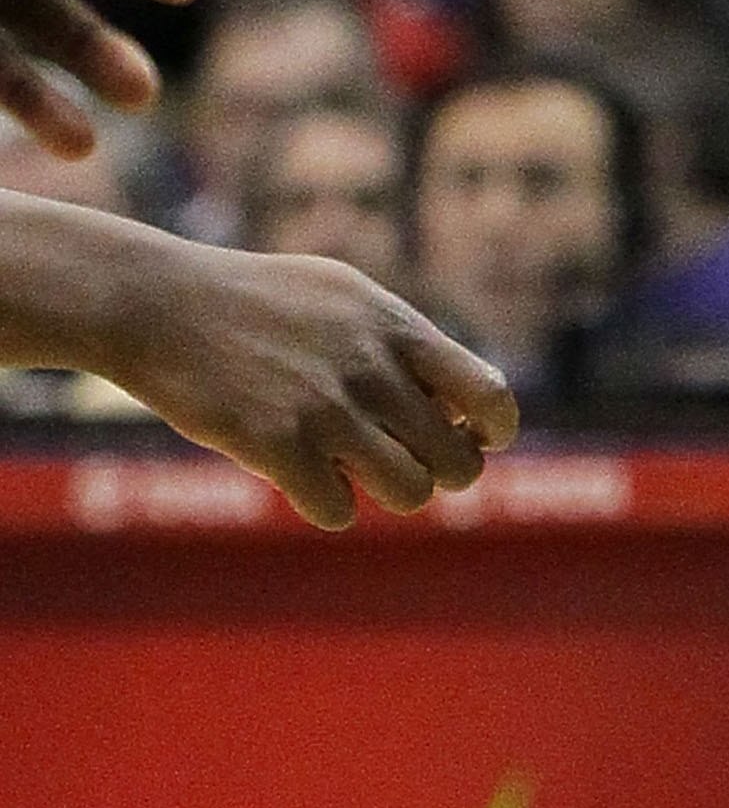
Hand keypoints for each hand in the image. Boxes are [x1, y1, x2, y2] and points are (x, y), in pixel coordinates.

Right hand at [104, 243, 519, 528]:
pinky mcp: (280, 446)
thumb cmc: (255, 303)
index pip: (490, 397)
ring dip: (384, 492)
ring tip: (350, 468)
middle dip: (438, 474)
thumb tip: (462, 405)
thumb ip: (404, 343)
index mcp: (395, 328)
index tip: (474, 439)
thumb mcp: (343, 296)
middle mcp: (372, 370)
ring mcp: (327, 409)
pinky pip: (339, 511)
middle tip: (401, 462)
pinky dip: (325, 503)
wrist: (158, 304)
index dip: (492, 432)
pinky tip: (300, 474)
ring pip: (409, 495)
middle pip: (456, 464)